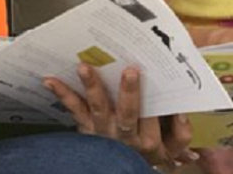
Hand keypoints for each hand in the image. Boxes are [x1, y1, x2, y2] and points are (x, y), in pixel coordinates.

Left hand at [44, 65, 196, 166]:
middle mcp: (124, 138)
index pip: (152, 117)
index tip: (152, 75)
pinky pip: (74, 111)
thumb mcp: (173, 148)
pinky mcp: (86, 129)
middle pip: (128, 115)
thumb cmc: (150, 151)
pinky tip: (50, 80)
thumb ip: (182, 132)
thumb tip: (181, 111)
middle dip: (129, 93)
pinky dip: (62, 95)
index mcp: (148, 140)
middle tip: (130, 70)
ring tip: (85, 67)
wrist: (121, 168)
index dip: (153, 99)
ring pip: (98, 109)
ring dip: (92, 87)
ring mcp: (102, 133)